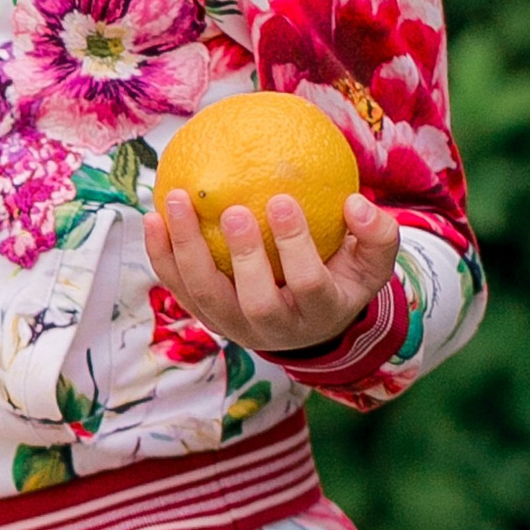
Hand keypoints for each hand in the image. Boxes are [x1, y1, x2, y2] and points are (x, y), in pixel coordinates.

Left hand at [143, 188, 399, 355]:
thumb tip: (355, 203)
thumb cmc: (342, 278)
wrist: (307, 322)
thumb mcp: (371, 263)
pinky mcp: (207, 318)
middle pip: (256, 303)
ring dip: (187, 250)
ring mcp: (235, 327)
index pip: (309, 285)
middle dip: (244, 258)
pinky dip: (162, 256)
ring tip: (175, 200)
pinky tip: (152, 216)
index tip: (282, 200)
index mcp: (319, 313)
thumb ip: (377, 234)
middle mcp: (275, 329)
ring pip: (205, 296)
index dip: (297, 247)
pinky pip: (179, 288)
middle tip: (232, 210)